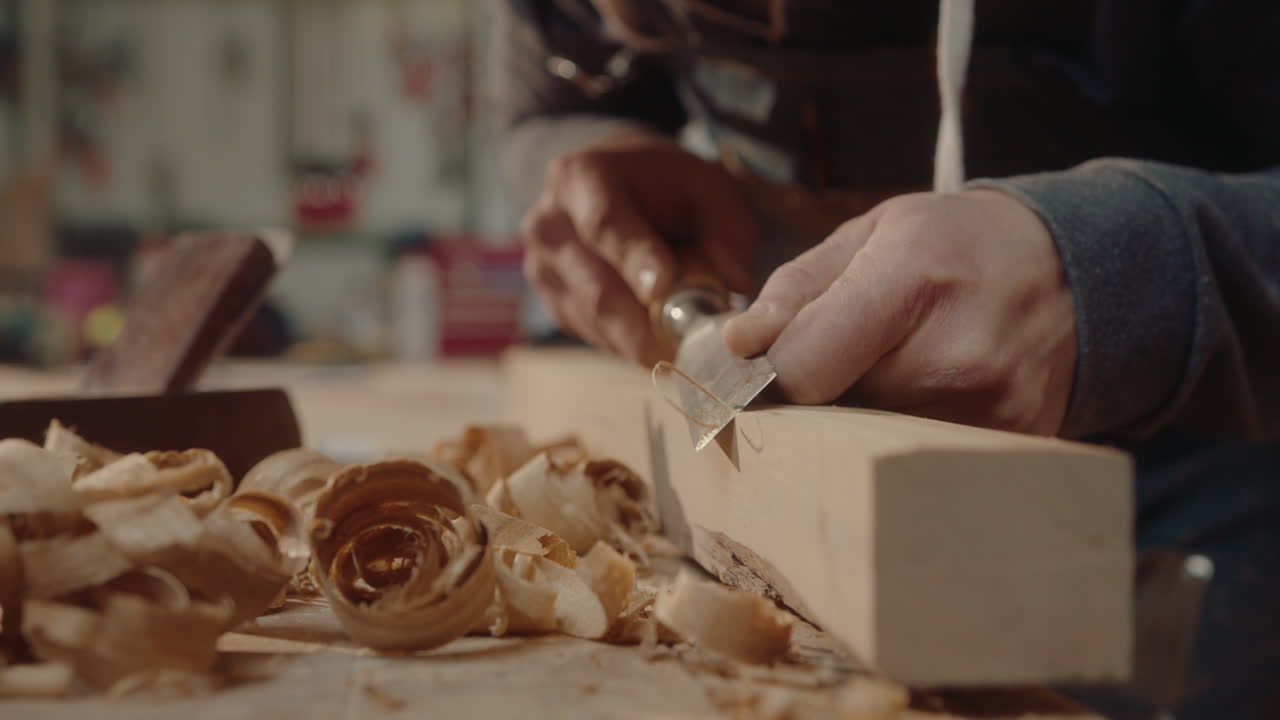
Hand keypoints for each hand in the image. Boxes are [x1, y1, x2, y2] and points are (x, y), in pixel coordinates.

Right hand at [520, 132, 758, 365]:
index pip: (603, 223)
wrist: (616, 190)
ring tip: (685, 345)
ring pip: (596, 320)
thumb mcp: (707, 187)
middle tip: (692, 345)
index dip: (633, 258)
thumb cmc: (666, 187)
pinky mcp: (554, 304)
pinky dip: (632, 344)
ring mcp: (543, 269)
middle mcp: (549, 224)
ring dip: (644, 340)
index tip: (662, 289)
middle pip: (596, 286)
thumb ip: (726, 229)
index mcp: (580, 177)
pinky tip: (659, 336)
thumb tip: (735, 283)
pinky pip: (595, 336)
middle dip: (646, 323)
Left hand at [723, 190, 1076, 435]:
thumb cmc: (958, 245)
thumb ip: (796, 288)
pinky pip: (909, 460)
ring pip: (864, 444)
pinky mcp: (1002, 449)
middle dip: (808, 397)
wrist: (1072, 273)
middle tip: (827, 366)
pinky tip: (914, 399)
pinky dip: (891, 439)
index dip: (767, 375)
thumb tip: (739, 346)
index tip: (761, 367)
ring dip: (850, 420)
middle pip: (829, 414)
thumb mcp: (874, 232)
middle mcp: (955, 354)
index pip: (803, 369)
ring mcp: (986, 412)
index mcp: (913, 281)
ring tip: (880, 375)